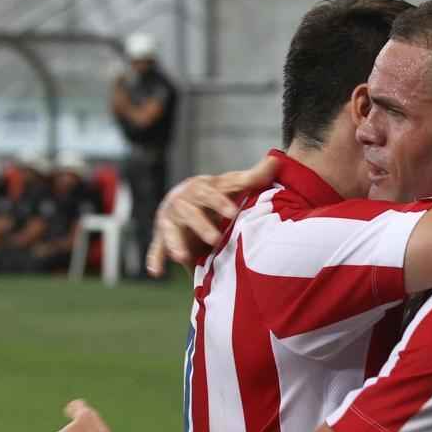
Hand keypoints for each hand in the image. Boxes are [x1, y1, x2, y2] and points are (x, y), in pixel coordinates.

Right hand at [146, 156, 279, 275]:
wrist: (184, 200)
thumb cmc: (215, 194)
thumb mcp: (230, 185)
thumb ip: (252, 177)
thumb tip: (276, 160)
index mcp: (201, 188)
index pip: (209, 192)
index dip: (220, 202)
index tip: (233, 213)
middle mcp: (182, 201)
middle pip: (189, 211)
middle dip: (200, 225)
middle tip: (215, 240)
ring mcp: (170, 219)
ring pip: (170, 230)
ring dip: (175, 242)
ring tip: (182, 257)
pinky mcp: (162, 236)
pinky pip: (156, 247)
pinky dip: (155, 258)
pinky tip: (156, 272)